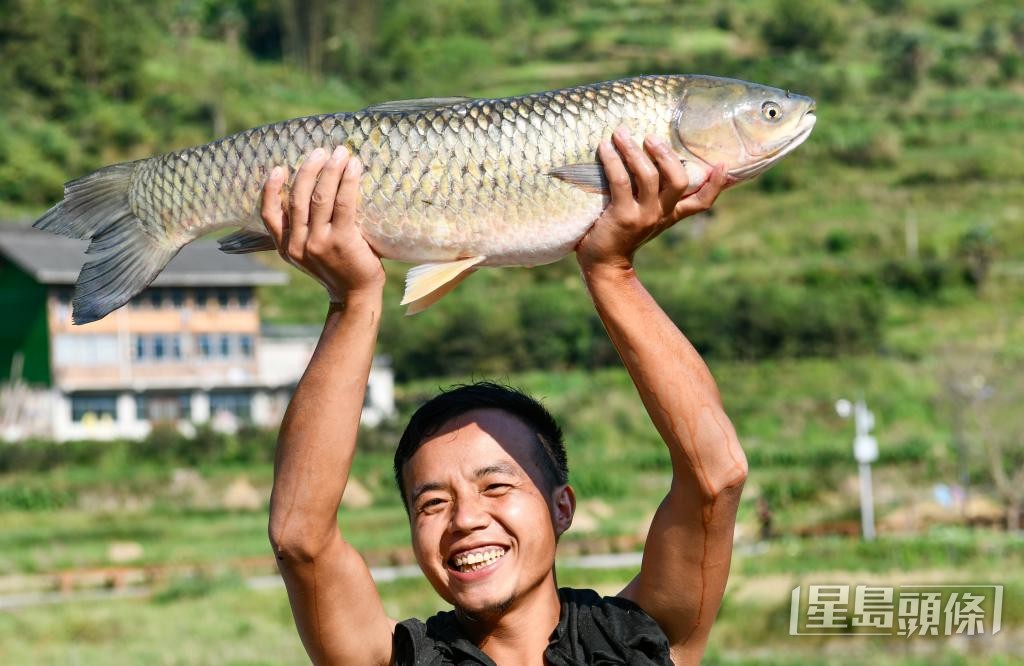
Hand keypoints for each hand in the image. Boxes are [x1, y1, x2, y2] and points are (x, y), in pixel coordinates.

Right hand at [261, 146, 384, 301]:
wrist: (356, 296)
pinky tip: (354, 168)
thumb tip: (309, 194)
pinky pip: (343, 204)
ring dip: (329, 171)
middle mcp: (297, 245)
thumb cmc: (338, 269)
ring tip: (339, 153)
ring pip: (320, 198)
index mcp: (285, 248)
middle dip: (308, 170)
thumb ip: (303, 231)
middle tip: (319, 151)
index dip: (271, 189)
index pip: (269, 215)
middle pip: (297, 198)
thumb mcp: (311, 254)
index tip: (278, 168)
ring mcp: (318, 243)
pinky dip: (348, 182)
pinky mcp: (341, 241)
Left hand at [575, 127, 726, 272]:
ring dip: (634, 151)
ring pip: (648, 176)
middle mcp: (662, 214)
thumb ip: (651, 195)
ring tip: (621, 134)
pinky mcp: (623, 216)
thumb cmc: (620, 232)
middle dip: (666, 155)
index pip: (702, 202)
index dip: (715, 185)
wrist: (604, 262)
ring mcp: (644, 216)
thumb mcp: (643, 214)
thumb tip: (647, 159)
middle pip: (679, 181)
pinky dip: (613, 161)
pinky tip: (604, 148)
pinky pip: (621, 181)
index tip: (723, 164)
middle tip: (650, 137)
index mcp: (671, 214)